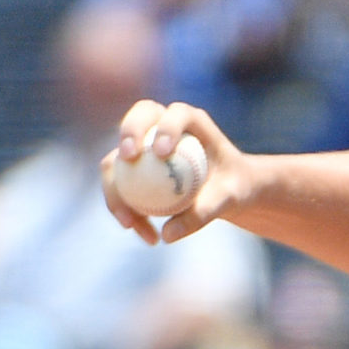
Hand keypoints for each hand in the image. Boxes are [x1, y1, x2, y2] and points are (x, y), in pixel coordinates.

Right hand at [103, 101, 249, 244]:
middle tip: (128, 158)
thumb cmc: (232, 188)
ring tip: (129, 221)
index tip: (161, 152)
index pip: (177, 114)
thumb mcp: (227, 201)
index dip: (166, 126)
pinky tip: (133, 227)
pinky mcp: (133, 163)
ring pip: (118, 156)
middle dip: (128, 132)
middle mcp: (163, 124)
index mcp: (192, 121)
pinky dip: (121, 204)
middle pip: (138, 117)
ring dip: (116, 186)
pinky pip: (118, 182)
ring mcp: (144, 143)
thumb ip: (203, 213)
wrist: (225, 192)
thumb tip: (167, 234)